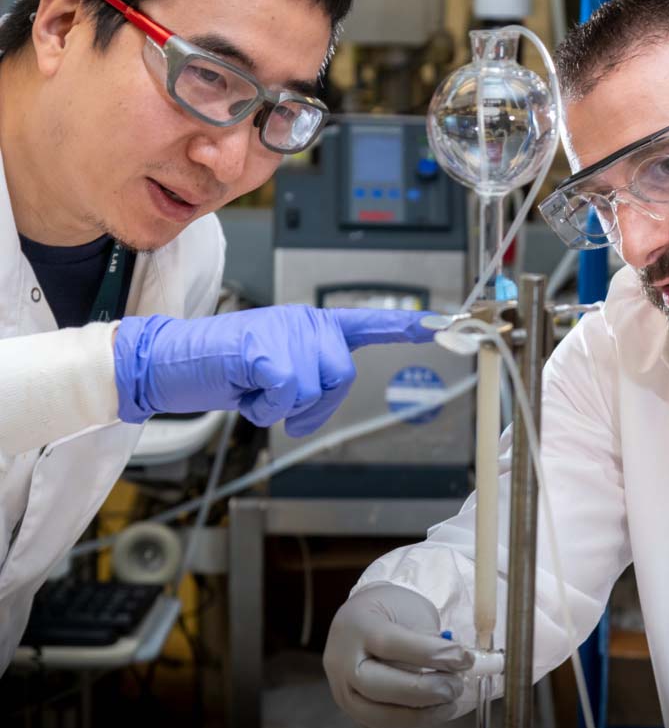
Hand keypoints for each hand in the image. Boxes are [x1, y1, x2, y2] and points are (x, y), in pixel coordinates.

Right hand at [113, 305, 432, 435]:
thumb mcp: (273, 373)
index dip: (403, 326)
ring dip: (283, 406)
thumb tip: (320, 399)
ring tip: (253, 390)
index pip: (364, 322)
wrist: (170, 364)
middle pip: (342, 374)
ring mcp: (285, 331)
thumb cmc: (223, 370)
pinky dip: (264, 406)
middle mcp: (303, 321)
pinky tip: (244, 391)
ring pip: (315, 388)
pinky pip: (287, 393)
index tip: (440, 323)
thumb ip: (307, 374)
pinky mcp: (265, 348)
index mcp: (309, 324)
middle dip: (314, 403)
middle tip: (277, 403)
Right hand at [323, 583, 471, 727]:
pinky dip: (407, 727)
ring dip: (419, 716)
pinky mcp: (349, 711)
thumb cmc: (390, 611)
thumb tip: (457, 665)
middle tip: (454, 686)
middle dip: (423, 691)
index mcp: (359, 625)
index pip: (392, 644)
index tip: (464, 659)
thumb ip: (428, 638)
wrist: (360, 619)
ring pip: (376, 717)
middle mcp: (342, 660)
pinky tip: (430, 712)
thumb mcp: (410, 610)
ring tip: (448, 703)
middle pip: (378, 686)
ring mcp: (341, 689)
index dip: (432, 655)